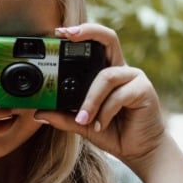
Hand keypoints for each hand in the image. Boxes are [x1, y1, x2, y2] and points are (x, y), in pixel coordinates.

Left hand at [35, 24, 165, 170]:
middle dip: (88, 32)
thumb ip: (62, 117)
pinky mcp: (144, 90)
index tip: (59, 32)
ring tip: (83, 119)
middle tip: (66, 35)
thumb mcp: (82, 124)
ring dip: (91, 99)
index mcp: (105, 72)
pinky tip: (100, 125)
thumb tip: (38, 113)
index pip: (95, 45)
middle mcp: (121, 70)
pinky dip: (105, 111)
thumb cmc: (112, 132)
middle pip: (109, 38)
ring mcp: (134, 77)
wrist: (139, 150)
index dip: (80, 33)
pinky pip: (119, 95)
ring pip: (106, 77)